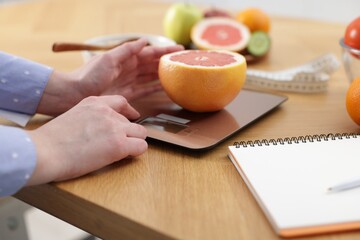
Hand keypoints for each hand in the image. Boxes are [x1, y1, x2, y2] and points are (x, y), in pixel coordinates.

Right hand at [26, 95, 146, 184]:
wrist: (44, 151)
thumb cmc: (51, 141)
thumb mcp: (73, 117)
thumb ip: (90, 118)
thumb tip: (100, 131)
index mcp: (94, 103)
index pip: (121, 102)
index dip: (128, 113)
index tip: (130, 119)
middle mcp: (107, 112)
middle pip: (132, 121)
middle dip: (128, 133)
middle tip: (117, 144)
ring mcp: (115, 128)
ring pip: (141, 133)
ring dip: (134, 142)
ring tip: (121, 152)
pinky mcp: (119, 145)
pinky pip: (141, 146)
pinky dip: (136, 153)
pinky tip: (124, 157)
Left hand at [37, 38, 183, 115]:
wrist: (74, 94)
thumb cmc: (88, 76)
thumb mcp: (107, 59)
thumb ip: (126, 50)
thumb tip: (144, 41)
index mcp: (125, 58)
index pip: (149, 53)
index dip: (164, 51)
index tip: (180, 49)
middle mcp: (129, 69)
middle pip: (152, 64)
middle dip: (166, 62)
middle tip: (183, 63)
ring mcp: (129, 82)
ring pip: (150, 77)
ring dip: (162, 75)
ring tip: (177, 75)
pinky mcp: (127, 94)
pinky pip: (144, 90)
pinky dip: (154, 89)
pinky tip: (164, 89)